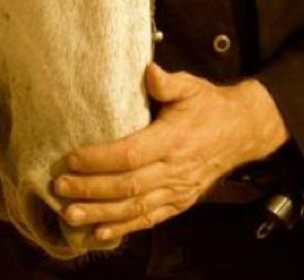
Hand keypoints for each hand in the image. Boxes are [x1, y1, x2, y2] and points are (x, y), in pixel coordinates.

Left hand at [53, 63, 288, 241]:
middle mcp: (174, 168)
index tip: (72, 158)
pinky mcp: (180, 202)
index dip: (99, 159)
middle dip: (90, 189)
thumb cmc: (210, 106)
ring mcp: (178, 190)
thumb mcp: (192, 86)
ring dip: (100, 214)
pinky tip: (101, 232)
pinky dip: (125, 227)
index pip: (130, 154)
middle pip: (127, 186)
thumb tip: (148, 71)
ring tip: (70, 215)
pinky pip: (150, 219)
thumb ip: (168, 82)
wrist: (242, 131)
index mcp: (173, 138)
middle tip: (60, 188)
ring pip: (135, 207)